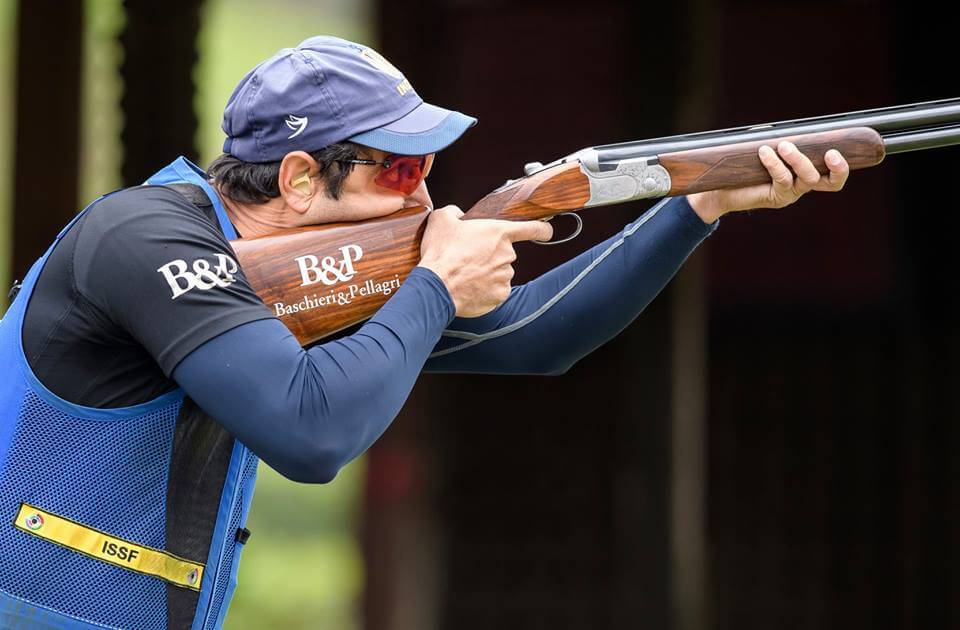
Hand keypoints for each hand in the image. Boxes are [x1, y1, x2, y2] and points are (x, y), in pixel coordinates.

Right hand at [418, 206, 552, 316]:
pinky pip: (497, 290)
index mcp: (499, 232)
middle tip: (468, 258)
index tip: (546, 232)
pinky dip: (486, 289)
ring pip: (500, 272)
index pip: (533, 228)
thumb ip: (455, 212)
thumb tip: (458, 215)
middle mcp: (507, 254)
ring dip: (487, 273)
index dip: (542, 230)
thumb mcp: (441, 219)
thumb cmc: (440, 253)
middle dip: (491, 255)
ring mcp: (505, 276)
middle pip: (506, 253)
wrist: (436, 285)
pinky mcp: (500, 295)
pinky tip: (470, 287)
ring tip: (465, 274)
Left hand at [686, 141, 849, 222]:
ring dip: (798, 159)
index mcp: (805, 174)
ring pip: (807, 178)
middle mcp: (802, 186)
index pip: (833, 177)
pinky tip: (764, 152)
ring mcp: (790, 193)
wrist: (722, 189)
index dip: (841, 168)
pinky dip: (774, 163)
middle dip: (836, 168)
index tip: (838, 151)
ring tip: (783, 145)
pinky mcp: (775, 197)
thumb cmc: (746, 165)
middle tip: (830, 152)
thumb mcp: (767, 149)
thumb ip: (781, 141)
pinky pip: (782, 179)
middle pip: (829, 182)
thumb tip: (787, 129)